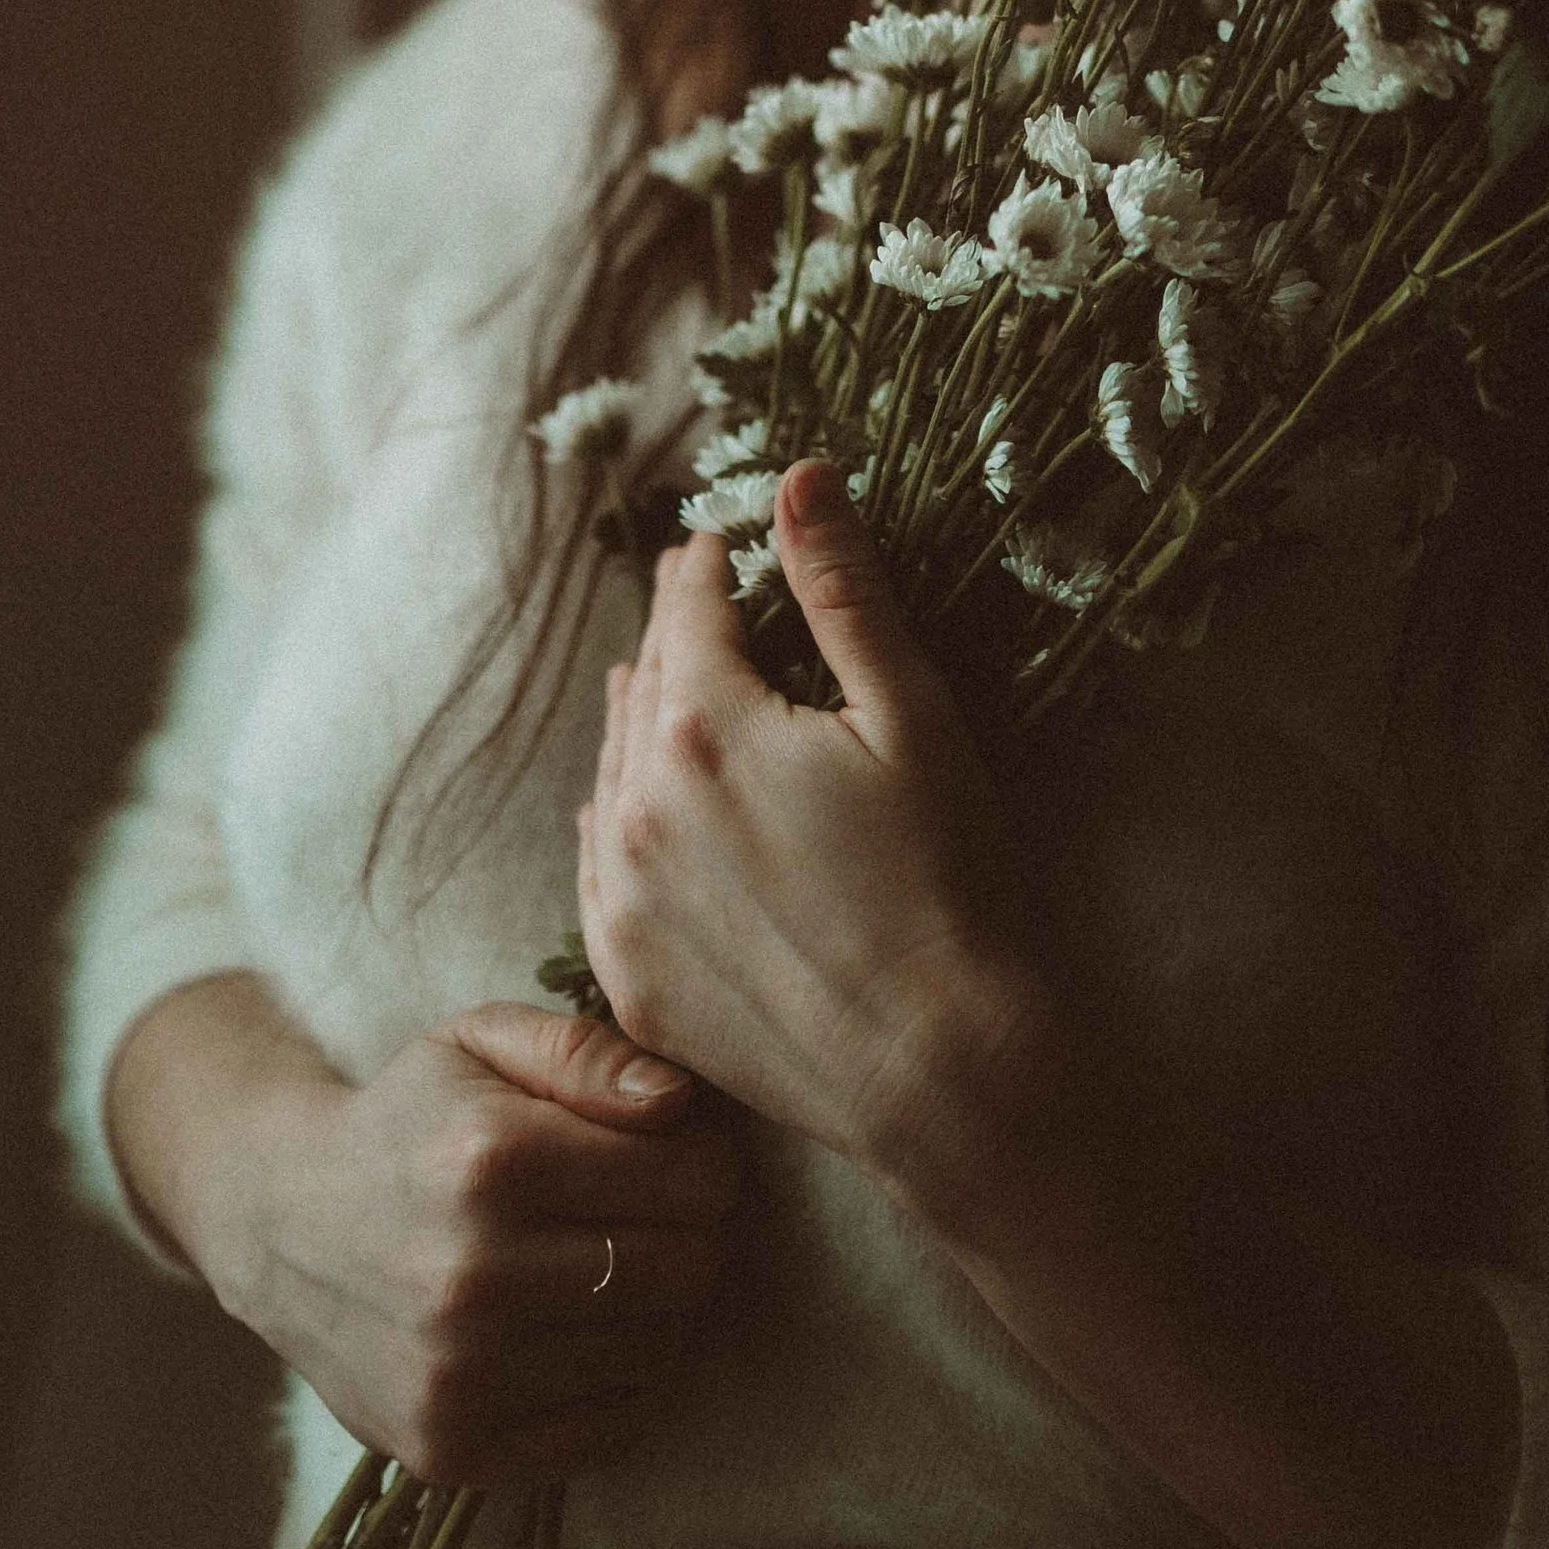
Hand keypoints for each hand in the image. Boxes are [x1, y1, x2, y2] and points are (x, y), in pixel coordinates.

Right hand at [222, 1000, 742, 1485]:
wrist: (281, 1224)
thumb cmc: (409, 1120)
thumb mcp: (483, 1042)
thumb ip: (589, 1054)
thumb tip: (681, 1102)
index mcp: (494, 1161)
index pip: (694, 1181)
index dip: (709, 1162)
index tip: (683, 1155)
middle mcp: (475, 1278)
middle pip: (685, 1273)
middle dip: (695, 1237)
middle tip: (657, 1215)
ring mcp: (461, 1377)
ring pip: (654, 1354)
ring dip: (657, 1311)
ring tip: (610, 1266)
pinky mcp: (453, 1448)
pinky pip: (607, 1429)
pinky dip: (619, 1382)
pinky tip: (580, 1332)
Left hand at [578, 461, 1061, 1221]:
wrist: (945, 1073)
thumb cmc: (948, 883)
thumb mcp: (911, 715)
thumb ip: (844, 589)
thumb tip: (797, 476)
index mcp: (704, 729)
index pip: (686, 609)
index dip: (709, 564)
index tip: (724, 540)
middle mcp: (638, 809)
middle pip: (643, 683)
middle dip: (679, 636)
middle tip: (709, 607)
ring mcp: (623, 902)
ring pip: (613, 771)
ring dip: (645, 721)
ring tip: (673, 690)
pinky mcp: (629, 981)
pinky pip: (600, 868)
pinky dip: (622, 818)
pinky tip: (642, 806)